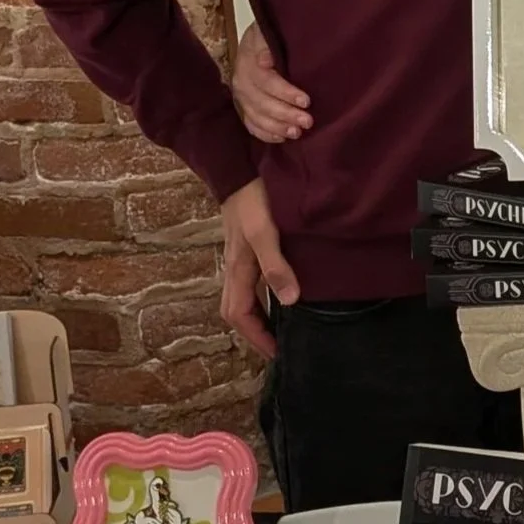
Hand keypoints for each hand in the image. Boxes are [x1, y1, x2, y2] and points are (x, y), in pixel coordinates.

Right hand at [219, 177, 298, 357]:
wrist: (240, 170)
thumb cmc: (253, 200)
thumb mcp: (264, 232)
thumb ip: (276, 265)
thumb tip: (289, 301)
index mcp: (237, 270)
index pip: (238, 315)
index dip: (256, 337)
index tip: (277, 352)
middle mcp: (235, 268)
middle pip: (236, 311)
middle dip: (254, 333)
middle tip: (278, 347)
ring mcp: (240, 259)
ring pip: (242, 298)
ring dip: (258, 317)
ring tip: (281, 330)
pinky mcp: (247, 248)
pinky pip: (250, 283)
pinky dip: (262, 298)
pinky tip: (280, 296)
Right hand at [231, 27, 311, 142]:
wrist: (259, 40)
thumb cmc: (270, 37)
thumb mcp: (267, 31)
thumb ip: (266, 43)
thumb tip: (264, 61)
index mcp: (247, 62)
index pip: (265, 81)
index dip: (285, 93)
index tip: (306, 101)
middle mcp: (241, 82)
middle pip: (261, 103)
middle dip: (285, 114)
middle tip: (308, 121)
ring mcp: (241, 98)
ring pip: (256, 117)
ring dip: (277, 127)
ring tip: (297, 133)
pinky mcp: (245, 108)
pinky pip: (251, 126)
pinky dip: (266, 135)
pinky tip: (282, 138)